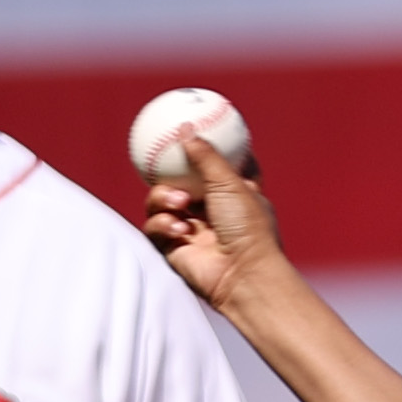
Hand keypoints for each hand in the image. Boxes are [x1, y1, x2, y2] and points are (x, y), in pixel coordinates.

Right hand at [137, 133, 287, 313]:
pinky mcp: (172, 247)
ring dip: (163, 198)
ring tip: (180, 204)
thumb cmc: (247, 228)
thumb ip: (205, 155)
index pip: (221, 168)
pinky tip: (180, 230)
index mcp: (234, 194)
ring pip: (159, 201)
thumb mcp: (230, 182)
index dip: (212, 152)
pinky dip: (163, 224)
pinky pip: (154, 226)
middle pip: (180, 181)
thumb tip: (185, 128)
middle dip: (172, 174)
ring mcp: (190, 229)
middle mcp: (211, 210)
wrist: (241, 273)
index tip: (202, 134)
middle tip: (172, 168)